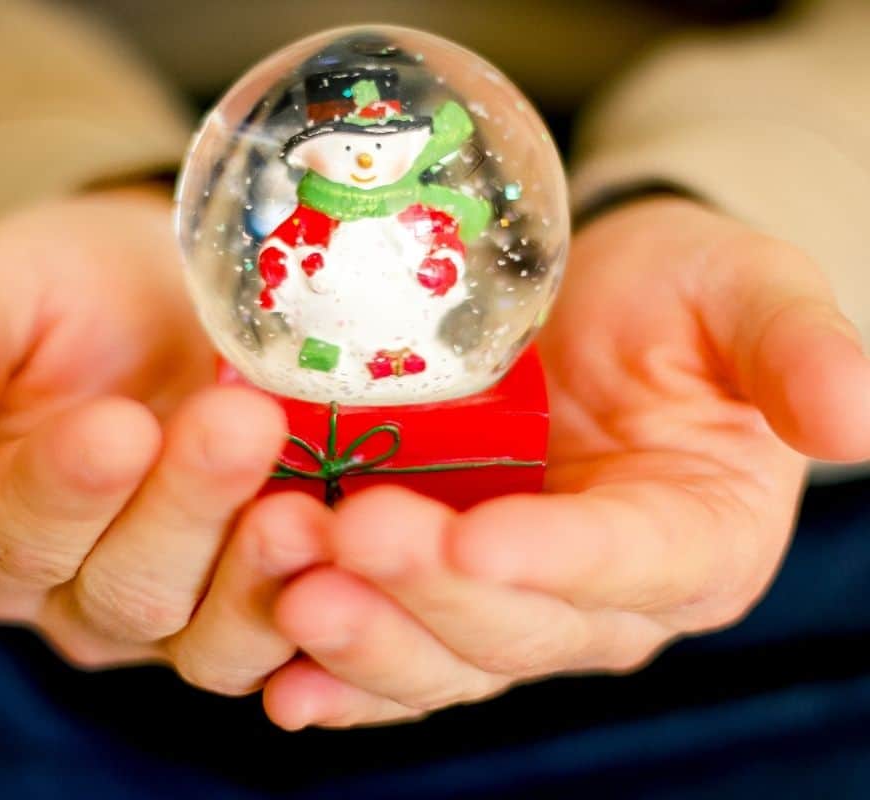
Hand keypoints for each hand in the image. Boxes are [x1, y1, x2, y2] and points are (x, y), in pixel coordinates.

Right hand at [0, 189, 329, 693]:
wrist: (174, 302)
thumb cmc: (78, 293)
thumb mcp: (2, 293)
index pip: (18, 533)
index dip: (65, 490)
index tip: (117, 425)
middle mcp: (75, 592)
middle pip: (125, 589)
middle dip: (186, 510)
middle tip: (241, 428)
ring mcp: (174, 612)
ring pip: (207, 636)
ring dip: (259, 577)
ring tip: (306, 509)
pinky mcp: (254, 603)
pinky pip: (288, 635)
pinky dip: (322, 605)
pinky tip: (358, 556)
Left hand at [261, 197, 869, 728]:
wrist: (585, 312)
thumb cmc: (673, 299)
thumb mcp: (740, 290)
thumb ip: (794, 346)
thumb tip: (860, 414)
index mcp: (692, 536)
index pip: (628, 565)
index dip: (555, 560)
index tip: (476, 533)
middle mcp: (602, 596)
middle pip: (520, 628)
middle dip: (430, 593)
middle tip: (342, 536)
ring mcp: (515, 603)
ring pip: (447, 657)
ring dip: (369, 636)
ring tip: (291, 591)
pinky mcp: (443, 594)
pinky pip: (397, 654)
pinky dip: (342, 675)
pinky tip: (284, 682)